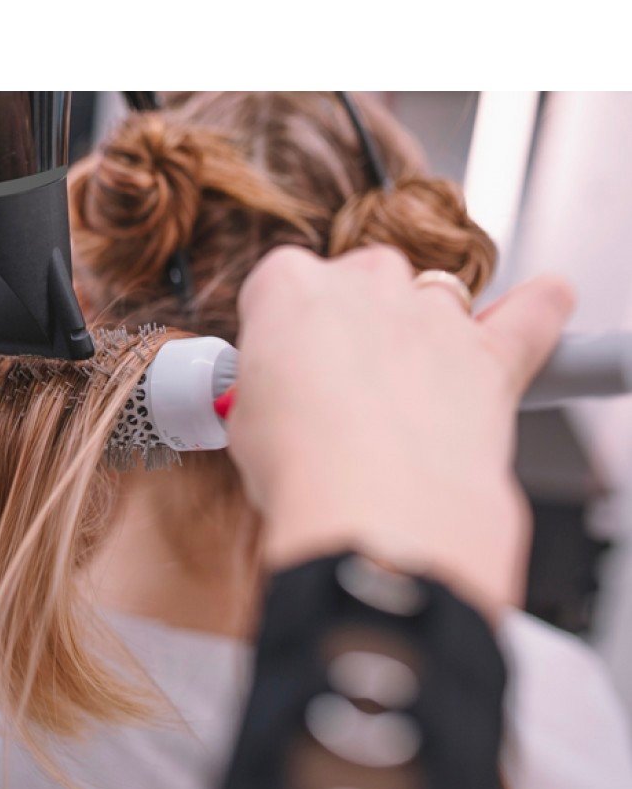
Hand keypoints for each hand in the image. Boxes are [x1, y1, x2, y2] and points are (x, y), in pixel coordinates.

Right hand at [226, 245, 575, 621]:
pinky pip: (531, 313)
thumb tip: (277, 403)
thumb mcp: (245, 423)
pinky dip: (538, 308)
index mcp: (290, 288)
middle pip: (362, 277)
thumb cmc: (302, 468)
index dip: (282, 331)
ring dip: (423, 330)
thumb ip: (266, 389)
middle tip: (339, 385)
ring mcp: (433, 315)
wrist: (373, 510)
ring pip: (433, 296)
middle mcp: (364, 284)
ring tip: (405, 390)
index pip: (281, 284)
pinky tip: (542, 302)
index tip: (282, 366)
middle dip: (355, 321)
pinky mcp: (491, 356)